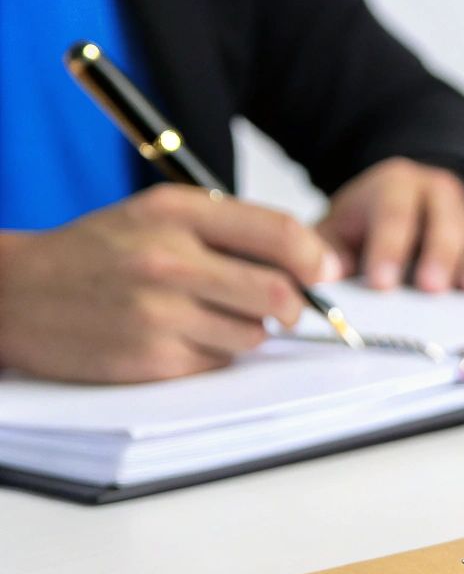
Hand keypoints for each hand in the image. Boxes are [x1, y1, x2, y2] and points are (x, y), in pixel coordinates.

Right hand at [0, 185, 336, 383]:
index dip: (315, 258)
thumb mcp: (157, 216)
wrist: (16, 293)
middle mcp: (169, 259)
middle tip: (277, 306)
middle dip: (289, 305)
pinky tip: (177, 336)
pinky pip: (219, 361)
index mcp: (175, 212)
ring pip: (254, 334)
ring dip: (246, 331)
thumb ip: (232, 229)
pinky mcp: (153, 358)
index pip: (279, 232)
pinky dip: (212, 353)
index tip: (323, 271)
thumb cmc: (99, 254)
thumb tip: (316, 262)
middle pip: (279, 293)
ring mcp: (160, 312)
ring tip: (205, 315)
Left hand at [316, 157, 463, 293]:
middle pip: (442, 220)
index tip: (381, 283)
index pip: (394, 213)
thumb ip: (328, 250)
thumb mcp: (337, 227)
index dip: (388, 248)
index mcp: (395, 184)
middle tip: (430, 286)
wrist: (399, 202)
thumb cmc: (365, 221)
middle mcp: (435, 193)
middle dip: (437, 254)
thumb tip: (324, 276)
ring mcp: (462, 215)